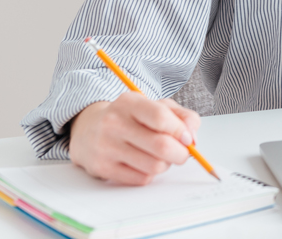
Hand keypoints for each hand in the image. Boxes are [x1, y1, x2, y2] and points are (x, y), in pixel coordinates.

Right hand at [69, 92, 200, 185]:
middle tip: (183, 152)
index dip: (181, 131)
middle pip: (160, 145)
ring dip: (166, 164)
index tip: (189, 138)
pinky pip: (141, 179)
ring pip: (154, 165)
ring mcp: (107, 147)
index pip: (160, 118)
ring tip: (163, 156)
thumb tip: (193, 137)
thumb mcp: (154, 105)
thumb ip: (181, 116)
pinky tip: (146, 162)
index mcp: (129, 103)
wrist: (87, 128)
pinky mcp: (102, 169)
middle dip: (181, 153)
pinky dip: (152, 173)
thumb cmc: (129, 116)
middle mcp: (115, 124)